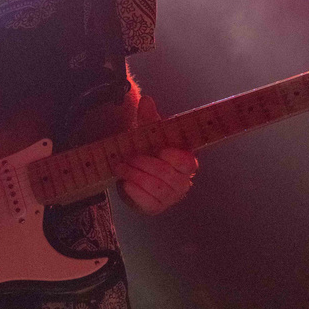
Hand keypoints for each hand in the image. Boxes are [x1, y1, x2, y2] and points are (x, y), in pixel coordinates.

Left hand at [116, 95, 198, 215]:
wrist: (133, 175)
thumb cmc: (147, 153)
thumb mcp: (148, 136)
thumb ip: (149, 120)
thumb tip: (146, 100)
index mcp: (186, 163)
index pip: (188, 163)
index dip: (175, 157)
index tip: (160, 149)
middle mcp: (182, 182)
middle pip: (167, 175)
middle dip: (144, 164)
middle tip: (128, 157)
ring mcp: (170, 197)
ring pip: (155, 187)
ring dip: (135, 175)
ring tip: (120, 166)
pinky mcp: (155, 207)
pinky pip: (146, 201)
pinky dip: (133, 190)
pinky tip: (125, 182)